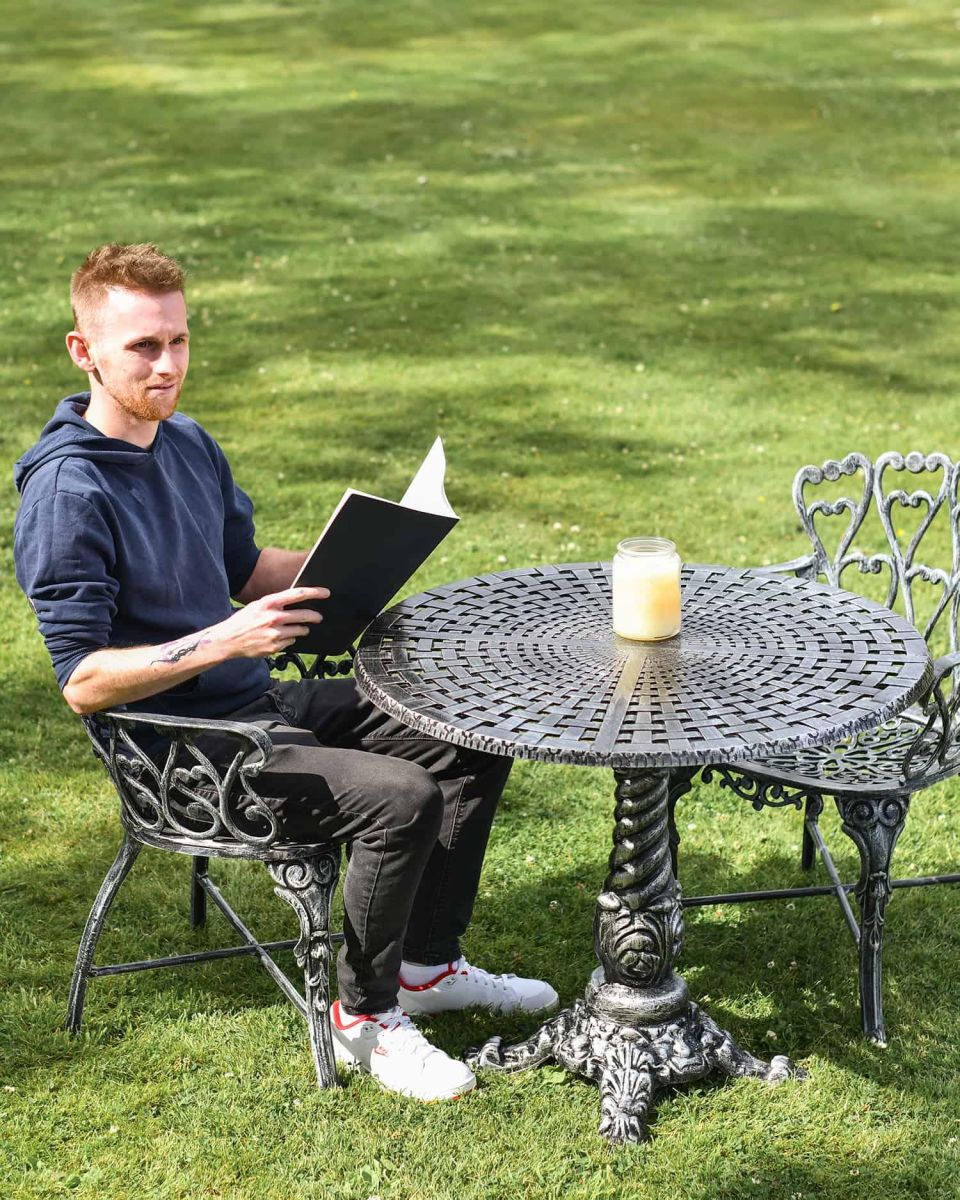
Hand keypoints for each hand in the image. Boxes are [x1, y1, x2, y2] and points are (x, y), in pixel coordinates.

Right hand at [213, 586, 329, 658]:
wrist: (228, 640)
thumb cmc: (243, 621)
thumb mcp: (257, 605)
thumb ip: (275, 603)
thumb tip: (296, 601)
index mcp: (268, 603)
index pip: (297, 594)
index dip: (314, 592)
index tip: (325, 593)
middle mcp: (273, 617)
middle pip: (304, 615)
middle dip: (315, 616)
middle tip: (318, 617)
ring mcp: (274, 634)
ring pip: (300, 630)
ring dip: (302, 629)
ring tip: (297, 628)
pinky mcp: (275, 647)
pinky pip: (291, 642)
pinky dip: (289, 639)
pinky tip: (279, 638)